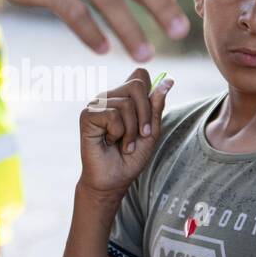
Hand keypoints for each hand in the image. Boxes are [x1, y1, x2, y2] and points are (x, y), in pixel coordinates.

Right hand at [78, 68, 173, 197]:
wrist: (113, 180)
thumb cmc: (130, 158)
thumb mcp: (151, 132)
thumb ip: (156, 107)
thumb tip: (168, 81)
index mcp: (124, 97)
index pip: (140, 75)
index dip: (150, 94)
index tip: (149, 120)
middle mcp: (110, 97)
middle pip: (137, 85)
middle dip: (145, 115)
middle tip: (142, 136)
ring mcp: (97, 104)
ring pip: (126, 103)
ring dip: (131, 130)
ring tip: (124, 144)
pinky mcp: (87, 115)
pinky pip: (112, 114)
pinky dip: (118, 133)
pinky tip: (110, 142)